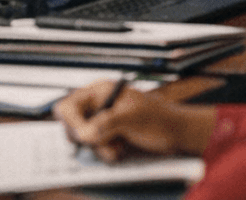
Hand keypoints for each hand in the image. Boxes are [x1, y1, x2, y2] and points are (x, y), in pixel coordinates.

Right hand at [55, 81, 216, 161]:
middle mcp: (97, 106)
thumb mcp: (131, 118)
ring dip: (99, 148)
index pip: (68, 105)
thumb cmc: (158, 119)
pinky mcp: (109, 137)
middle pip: (71, 124)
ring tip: (117, 148)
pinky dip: (106, 153)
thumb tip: (83, 134)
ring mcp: (102, 123)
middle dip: (86, 137)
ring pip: (84, 140)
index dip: (71, 121)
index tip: (83, 136)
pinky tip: (120, 150)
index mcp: (100, 92)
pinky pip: (96, 149)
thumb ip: (105, 123)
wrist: (177, 134)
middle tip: (103, 142)